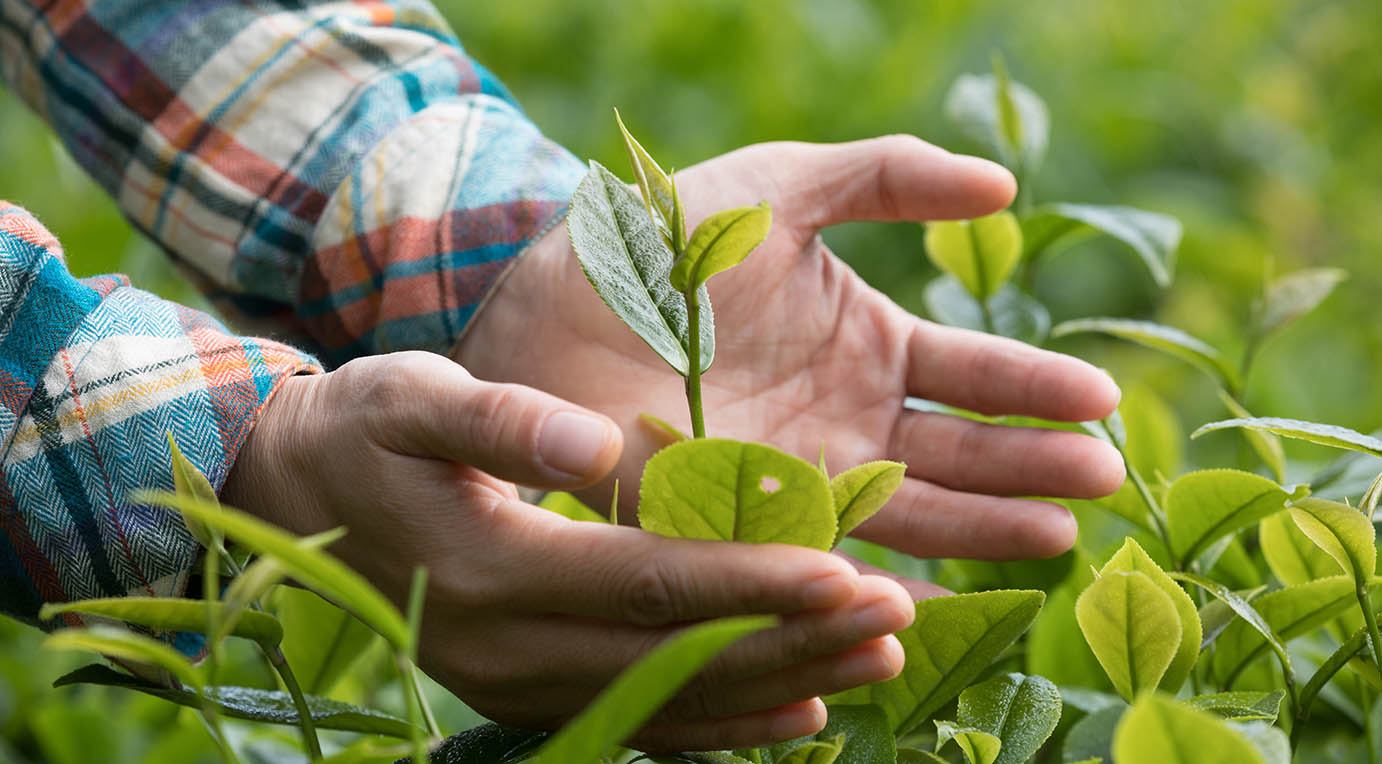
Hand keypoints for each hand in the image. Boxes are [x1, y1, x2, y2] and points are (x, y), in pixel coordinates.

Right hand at [222, 351, 914, 750]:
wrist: (295, 504)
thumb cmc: (365, 432)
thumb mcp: (410, 398)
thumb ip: (497, 417)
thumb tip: (593, 443)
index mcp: (490, 568)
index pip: (647, 585)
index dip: (751, 582)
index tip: (850, 573)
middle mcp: (507, 650)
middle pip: (676, 658)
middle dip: (793, 641)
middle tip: (898, 616)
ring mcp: (516, 687)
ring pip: (670, 703)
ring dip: (779, 686)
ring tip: (875, 658)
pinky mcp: (526, 696)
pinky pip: (640, 723)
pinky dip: (724, 724)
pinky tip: (799, 714)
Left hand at [457, 136, 1125, 570]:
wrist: (554, 300)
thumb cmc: (665, 238)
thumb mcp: (783, 188)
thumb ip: (887, 178)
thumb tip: (1006, 186)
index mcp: (869, 347)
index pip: (973, 375)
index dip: (1037, 388)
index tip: (1102, 401)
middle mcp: (851, 422)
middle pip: (961, 454)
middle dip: (1034, 466)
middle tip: (1104, 477)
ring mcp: (802, 478)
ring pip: (911, 511)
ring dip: (986, 524)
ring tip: (1057, 531)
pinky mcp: (744, 521)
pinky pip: (824, 553)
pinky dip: (877, 575)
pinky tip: (932, 591)